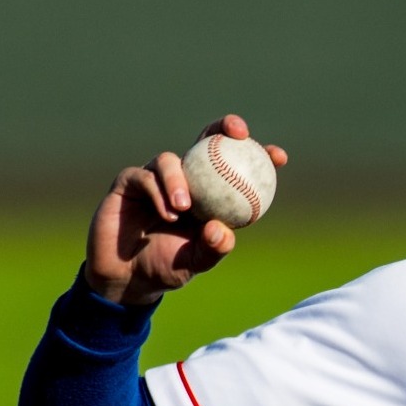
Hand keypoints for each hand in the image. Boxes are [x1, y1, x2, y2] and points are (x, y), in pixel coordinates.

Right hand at [80, 114, 289, 305]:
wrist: (127, 277)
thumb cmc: (167, 267)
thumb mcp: (196, 261)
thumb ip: (212, 248)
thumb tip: (224, 231)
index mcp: (209, 194)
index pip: (236, 167)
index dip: (259, 156)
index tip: (278, 156)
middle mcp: (185, 179)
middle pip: (206, 142)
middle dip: (224, 128)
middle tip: (239, 134)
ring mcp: (155, 177)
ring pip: (171, 161)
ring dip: (180, 180)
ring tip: (184, 207)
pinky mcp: (129, 182)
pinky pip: (145, 177)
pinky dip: (158, 192)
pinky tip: (168, 213)